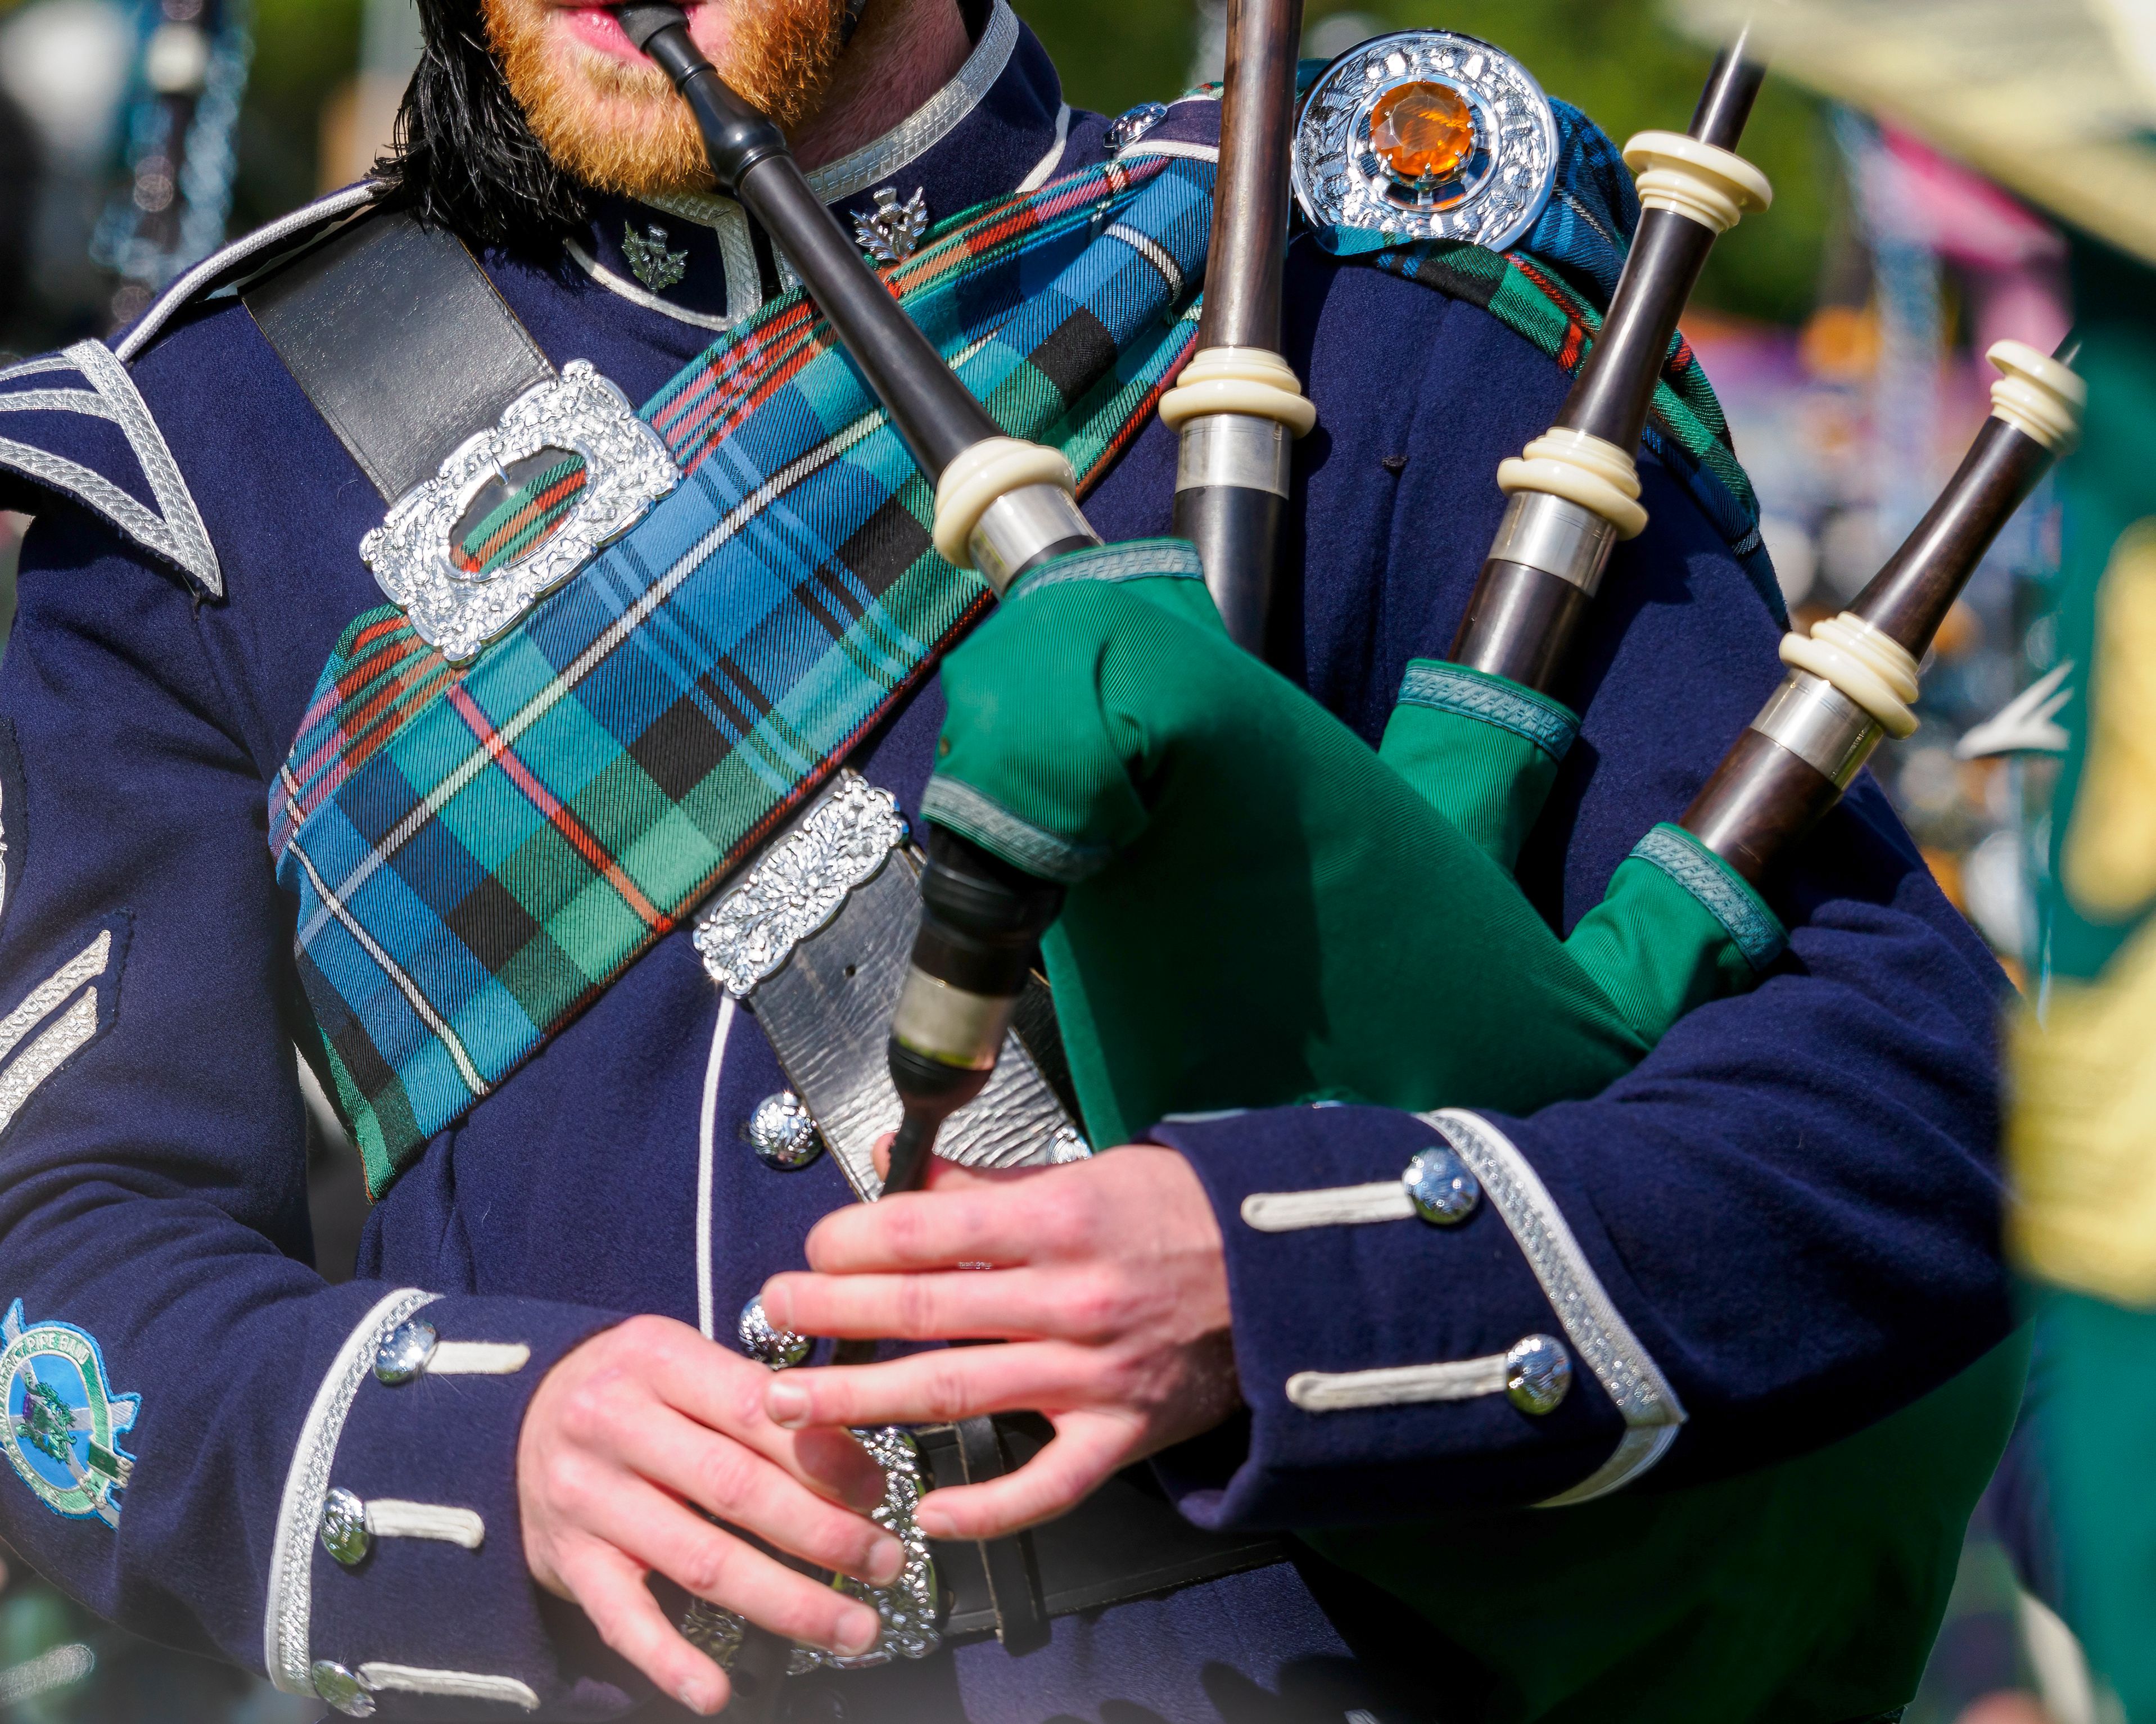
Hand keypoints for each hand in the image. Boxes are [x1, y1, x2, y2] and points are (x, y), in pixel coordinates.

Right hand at [519, 1315, 901, 1714]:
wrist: (515, 1413)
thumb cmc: (633, 1389)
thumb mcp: (687, 1363)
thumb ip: (758, 1399)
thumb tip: (855, 1462)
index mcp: (657, 1359)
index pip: (754, 1410)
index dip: (824, 1457)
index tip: (878, 1493)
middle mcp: (616, 1424)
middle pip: (736, 1490)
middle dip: (824, 1535)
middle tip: (886, 1564)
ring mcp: (588, 1498)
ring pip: (699, 1560)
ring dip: (785, 1602)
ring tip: (851, 1628)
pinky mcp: (569, 1560)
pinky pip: (623, 1618)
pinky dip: (671, 1660)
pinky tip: (717, 1690)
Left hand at [756, 1146, 1239, 1542]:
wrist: (1283, 1273)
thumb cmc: (1177, 1215)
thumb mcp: (1085, 1173)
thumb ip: (984, 1181)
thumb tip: (894, 1168)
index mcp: (1058, 1221)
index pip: (926, 1229)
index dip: (853, 1241)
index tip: (814, 1248)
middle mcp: (1070, 1300)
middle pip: (923, 1312)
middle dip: (833, 1315)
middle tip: (774, 1314)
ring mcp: (1093, 1374)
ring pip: (956, 1395)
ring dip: (863, 1402)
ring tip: (793, 1405)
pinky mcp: (1119, 1434)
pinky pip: (1045, 1485)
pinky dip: (985, 1506)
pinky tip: (927, 1506)